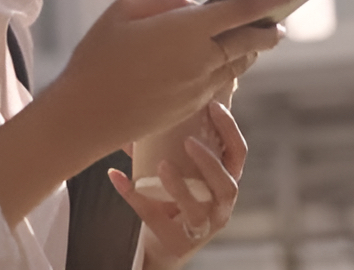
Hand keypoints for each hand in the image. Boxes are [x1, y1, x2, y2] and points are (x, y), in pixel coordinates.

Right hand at [0, 0, 293, 228]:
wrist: (85, 116)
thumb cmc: (96, 58)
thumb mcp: (122, 12)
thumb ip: (163, 1)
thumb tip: (192, 5)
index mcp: (186, 31)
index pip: (242, 9)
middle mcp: (200, 60)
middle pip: (251, 41)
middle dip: (269, 28)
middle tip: (279, 20)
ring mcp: (199, 88)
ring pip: (239, 64)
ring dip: (251, 50)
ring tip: (255, 38)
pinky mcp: (192, 108)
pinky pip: (222, 83)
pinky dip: (229, 69)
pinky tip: (223, 62)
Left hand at [108, 100, 248, 268]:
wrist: (162, 248)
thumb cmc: (173, 201)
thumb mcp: (178, 173)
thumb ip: (164, 144)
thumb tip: (138, 112)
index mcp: (224, 183)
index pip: (237, 155)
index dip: (229, 131)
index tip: (213, 105)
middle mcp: (220, 207)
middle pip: (227, 185)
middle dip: (210, 163)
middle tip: (188, 141)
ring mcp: (202, 228)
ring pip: (197, 209)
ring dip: (179, 186)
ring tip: (162, 165)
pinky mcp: (178, 243)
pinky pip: (154, 218)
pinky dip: (134, 197)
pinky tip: (116, 176)